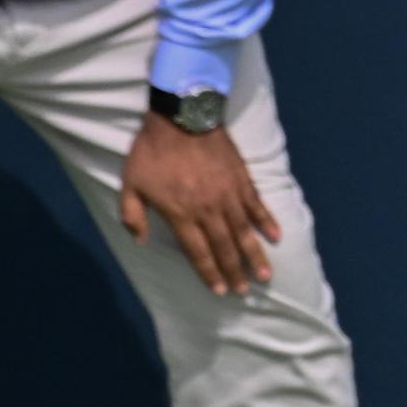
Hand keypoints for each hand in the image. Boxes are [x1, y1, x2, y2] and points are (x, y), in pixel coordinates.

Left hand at [117, 116, 281, 295]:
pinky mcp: (241, 180)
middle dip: (235, 272)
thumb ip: (132, 215)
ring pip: (244, 233)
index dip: (210, 273)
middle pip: (224, 248)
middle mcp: (208, 210)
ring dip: (255, 256)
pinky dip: (267, 222)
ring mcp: (228, 195)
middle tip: (243, 291)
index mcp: (182, 214)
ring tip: (265, 276)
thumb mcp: (130, 183)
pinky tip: (276, 237)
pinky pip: (257, 206)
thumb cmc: (152, 150)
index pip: (199, 252)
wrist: (181, 116)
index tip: (219, 290)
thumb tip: (139, 240)